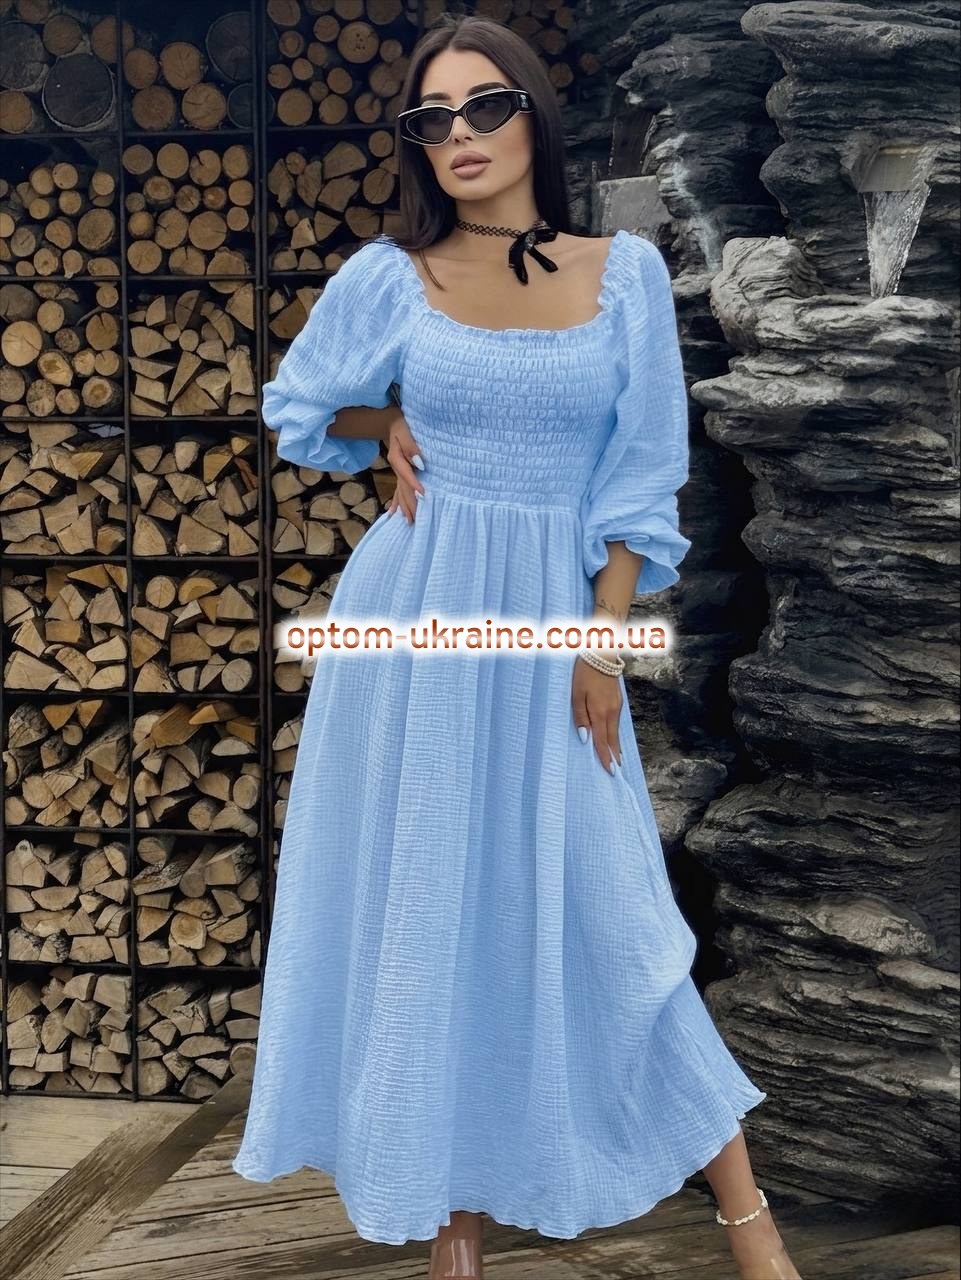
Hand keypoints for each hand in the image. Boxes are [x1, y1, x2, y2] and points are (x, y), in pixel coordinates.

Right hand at [385, 413, 425, 523]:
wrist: (392, 421)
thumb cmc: (403, 424)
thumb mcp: (405, 430)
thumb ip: (410, 445)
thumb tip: (419, 462)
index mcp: (397, 458)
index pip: (407, 474)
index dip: (414, 485)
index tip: (423, 495)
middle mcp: (396, 468)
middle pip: (403, 489)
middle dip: (409, 505)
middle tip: (415, 520)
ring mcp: (397, 471)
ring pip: (400, 492)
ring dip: (404, 507)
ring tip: (408, 522)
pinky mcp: (400, 472)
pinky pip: (397, 489)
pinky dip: (396, 501)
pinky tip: (394, 513)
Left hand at [572, 657, 622, 773]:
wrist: (601, 653)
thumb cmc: (584, 673)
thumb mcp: (576, 695)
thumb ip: (580, 717)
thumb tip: (585, 738)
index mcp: (600, 712)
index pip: (603, 740)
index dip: (606, 756)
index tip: (610, 771)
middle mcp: (611, 712)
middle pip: (613, 738)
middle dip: (614, 755)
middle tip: (616, 771)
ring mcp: (617, 705)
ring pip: (616, 730)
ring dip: (616, 746)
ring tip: (617, 759)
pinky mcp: (618, 700)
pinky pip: (617, 722)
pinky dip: (616, 733)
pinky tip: (614, 737)